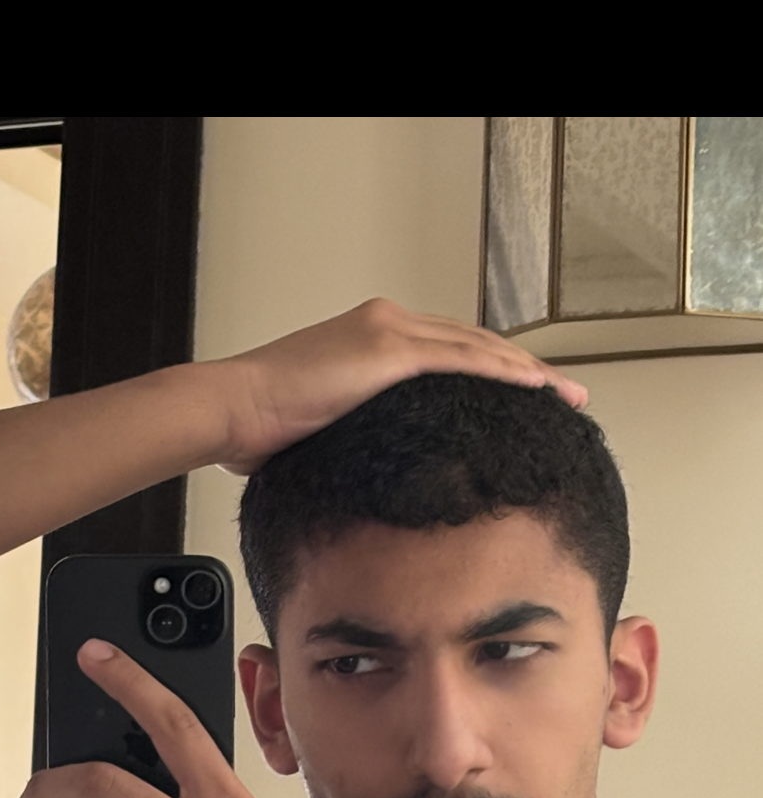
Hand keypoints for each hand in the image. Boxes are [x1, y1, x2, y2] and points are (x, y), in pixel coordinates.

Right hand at [216, 296, 588, 475]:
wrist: (231, 409)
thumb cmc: (260, 429)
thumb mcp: (322, 430)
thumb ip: (357, 435)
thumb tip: (374, 474)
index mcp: (370, 338)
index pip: (447, 351)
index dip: (491, 371)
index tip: (525, 396)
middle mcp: (385, 323)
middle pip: (473, 343)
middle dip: (523, 369)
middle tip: (565, 393)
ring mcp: (387, 331)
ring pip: (477, 346)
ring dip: (527, 371)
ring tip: (566, 394)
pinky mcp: (386, 350)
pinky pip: (461, 359)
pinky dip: (503, 372)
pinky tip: (536, 388)